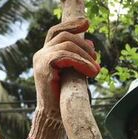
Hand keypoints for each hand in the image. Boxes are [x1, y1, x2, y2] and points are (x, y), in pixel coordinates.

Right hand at [29, 18, 100, 138]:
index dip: (71, 25)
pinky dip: (81, 62)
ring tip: (97, 70)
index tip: (87, 23)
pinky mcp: (44, 67)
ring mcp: (41, 60)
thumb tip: (90, 42)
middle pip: (64, 36)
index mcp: (45, 53)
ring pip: (66, 45)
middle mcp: (41, 54)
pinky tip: (92, 72)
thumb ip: (78, 57)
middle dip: (84, 45)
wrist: (52, 115)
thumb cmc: (63, 96)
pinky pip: (65, 56)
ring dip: (85, 55)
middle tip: (96, 59)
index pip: (57, 31)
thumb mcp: (73, 72)